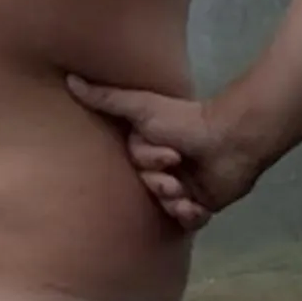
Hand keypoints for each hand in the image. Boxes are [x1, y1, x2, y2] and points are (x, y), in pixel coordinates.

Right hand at [64, 78, 263, 235]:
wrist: (233, 141)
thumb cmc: (186, 121)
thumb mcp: (141, 107)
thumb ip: (106, 98)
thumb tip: (69, 78)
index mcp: (150, 148)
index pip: (137, 166)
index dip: (149, 164)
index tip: (170, 156)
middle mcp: (166, 168)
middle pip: (150, 189)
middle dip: (162, 186)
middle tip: (178, 177)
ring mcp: (185, 188)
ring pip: (167, 208)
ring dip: (176, 203)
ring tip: (189, 196)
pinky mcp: (203, 204)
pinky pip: (188, 222)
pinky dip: (192, 218)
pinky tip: (198, 209)